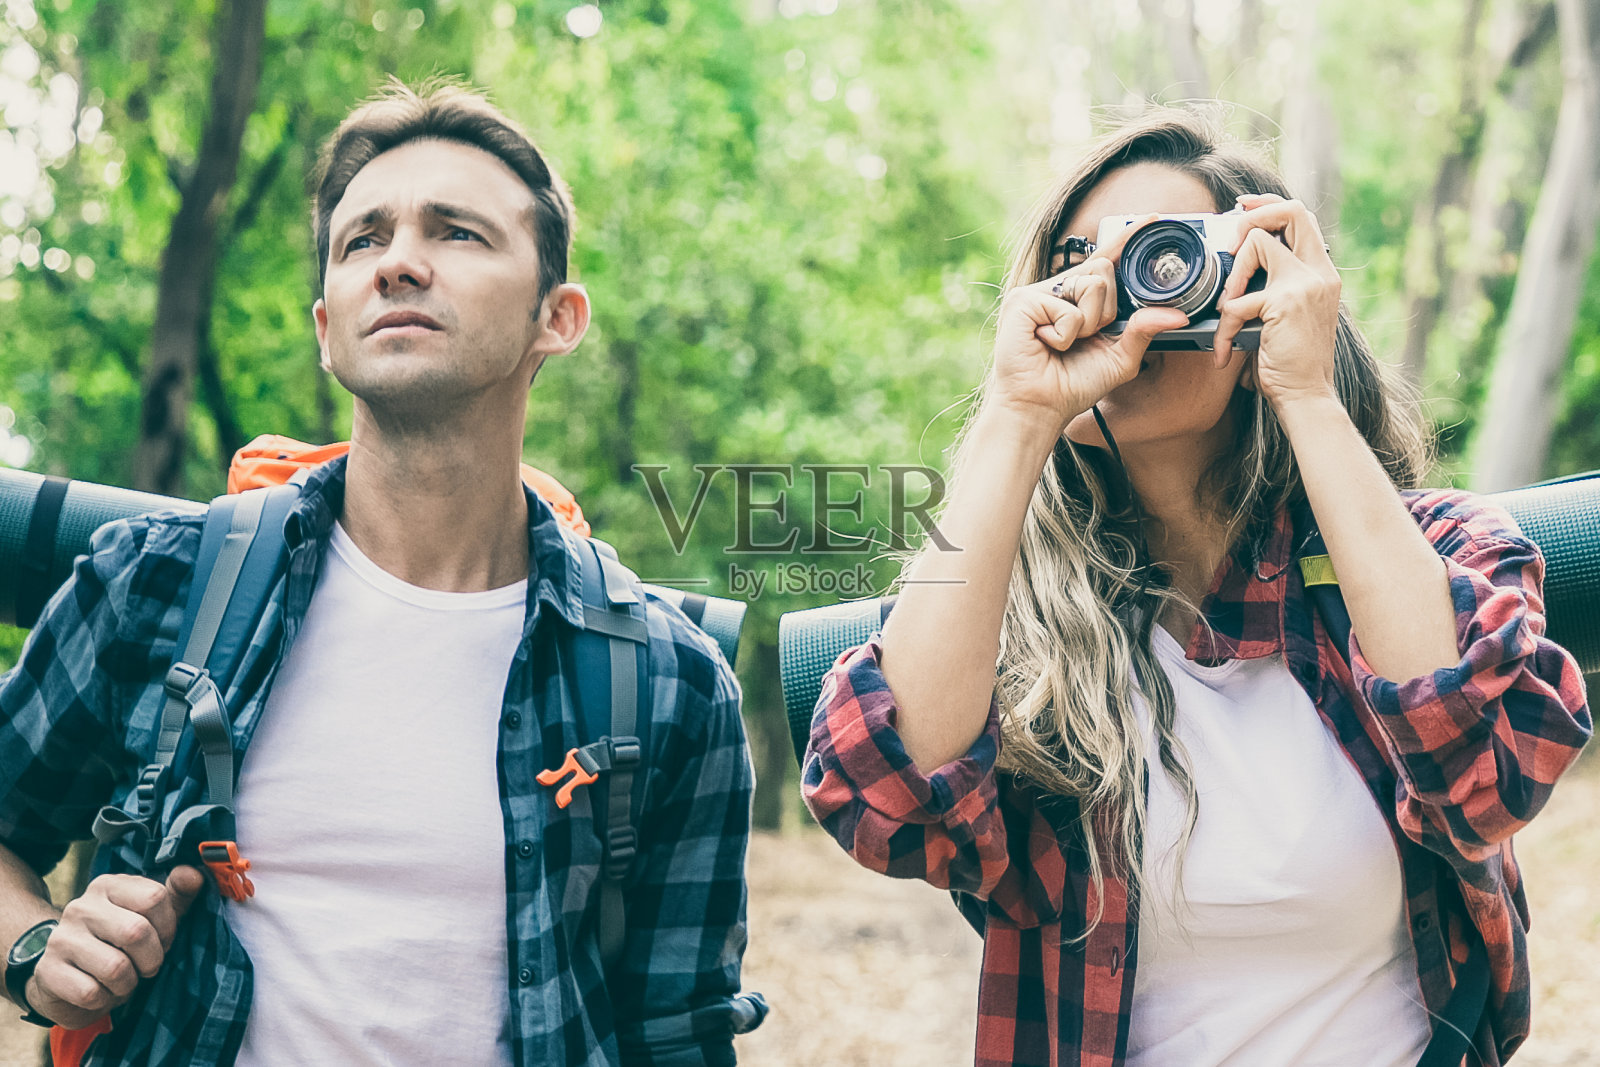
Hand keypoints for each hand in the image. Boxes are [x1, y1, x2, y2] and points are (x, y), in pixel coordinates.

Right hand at [26, 867, 203, 1029]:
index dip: (168, 926)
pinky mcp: (48, 971)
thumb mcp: (150, 916)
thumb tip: (195, 874)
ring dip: (128, 984)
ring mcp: (61, 938)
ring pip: (115, 967)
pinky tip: (100, 992)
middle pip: (136, 932)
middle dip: (152, 959)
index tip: (162, 940)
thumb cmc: (118, 943)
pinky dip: (105, 1000)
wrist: (65, 974)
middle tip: (146, 966)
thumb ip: (175, 895)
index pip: (154, 897)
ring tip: (123, 980)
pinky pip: (91, 993)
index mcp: (108, 886)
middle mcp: (81, 906)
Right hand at [989, 217, 1188, 437]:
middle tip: (1084, 338)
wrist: (1040, 407)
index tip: (1155, 219)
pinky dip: (1065, 334)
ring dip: (1087, 324)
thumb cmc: (1072, 385)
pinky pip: (1068, 308)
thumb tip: (1176, 315)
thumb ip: (1144, 331)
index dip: (1127, 238)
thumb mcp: (1120, 358)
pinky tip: (1046, 344)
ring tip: (1063, 343)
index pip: (1106, 262)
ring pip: (1091, 285)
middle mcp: (1058, 290)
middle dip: (1106, 311)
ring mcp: (1037, 293)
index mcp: (1078, 300)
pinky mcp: (1023, 301)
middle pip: (1104, 271)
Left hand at [1211, 194, 1341, 408]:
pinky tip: (1224, 349)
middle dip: (1252, 218)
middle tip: (1230, 245)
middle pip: (1292, 210)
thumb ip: (1273, 287)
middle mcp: (1319, 273)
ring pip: (1257, 244)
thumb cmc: (1289, 362)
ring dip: (1232, 275)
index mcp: (1321, 273)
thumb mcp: (1286, 315)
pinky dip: (1223, 327)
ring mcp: (1304, 284)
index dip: (1270, 204)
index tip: (1242, 206)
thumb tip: (1236, 264)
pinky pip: (1237, 300)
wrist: (1305, 396)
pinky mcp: (1284, 302)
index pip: (1302, 216)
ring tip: (1228, 309)